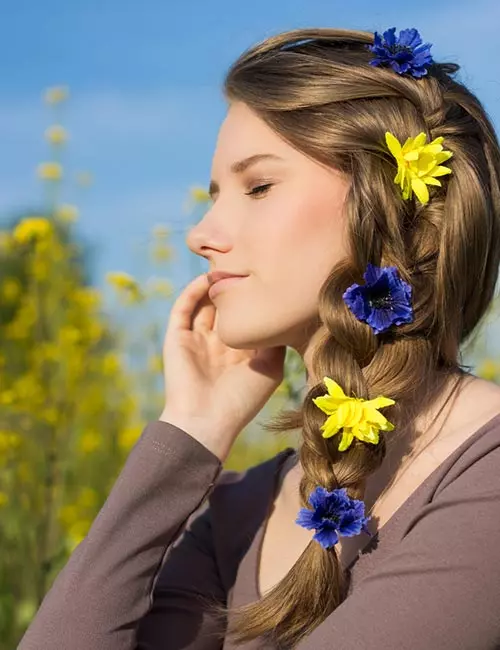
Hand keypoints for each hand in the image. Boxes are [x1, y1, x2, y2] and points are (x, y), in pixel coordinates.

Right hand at [159, 273, 286, 460]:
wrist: (206, 421)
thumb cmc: (242, 400)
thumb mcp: (270, 368)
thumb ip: (275, 340)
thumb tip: (283, 312)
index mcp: (238, 352)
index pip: (246, 317)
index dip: (254, 298)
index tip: (269, 276)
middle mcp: (217, 343)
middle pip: (224, 306)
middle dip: (233, 287)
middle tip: (246, 263)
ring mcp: (196, 339)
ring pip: (203, 304)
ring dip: (212, 285)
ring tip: (226, 266)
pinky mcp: (177, 338)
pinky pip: (183, 308)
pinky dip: (192, 292)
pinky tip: (206, 280)